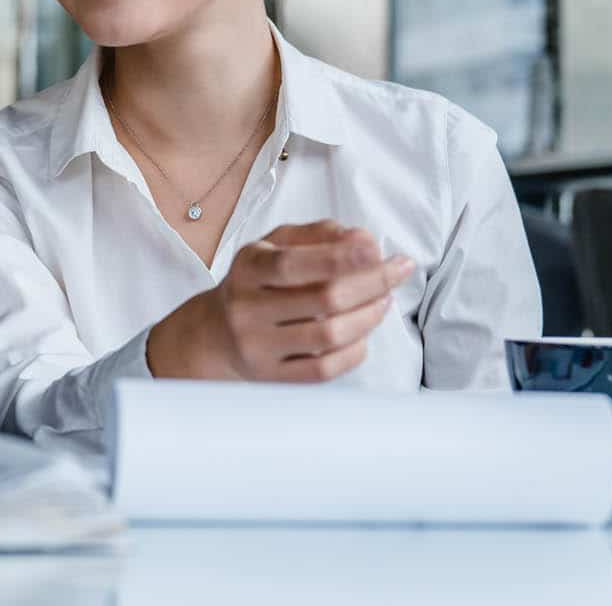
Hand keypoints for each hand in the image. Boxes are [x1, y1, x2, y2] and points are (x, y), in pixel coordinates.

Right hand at [147, 220, 414, 381]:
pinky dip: (354, 351)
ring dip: (369, 316)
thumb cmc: (257, 281)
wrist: (215, 333)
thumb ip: (319, 234)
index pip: (294, 263)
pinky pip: (324, 369)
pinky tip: (363, 334)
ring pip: (329, 336)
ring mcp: (258, 347)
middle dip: (371, 283)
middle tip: (397, 271)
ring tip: (384, 300)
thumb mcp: (276, 244)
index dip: (339, 256)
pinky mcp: (271, 377)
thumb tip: (363, 239)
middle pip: (323, 299)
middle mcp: (247, 308)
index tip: (377, 249)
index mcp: (248, 268)